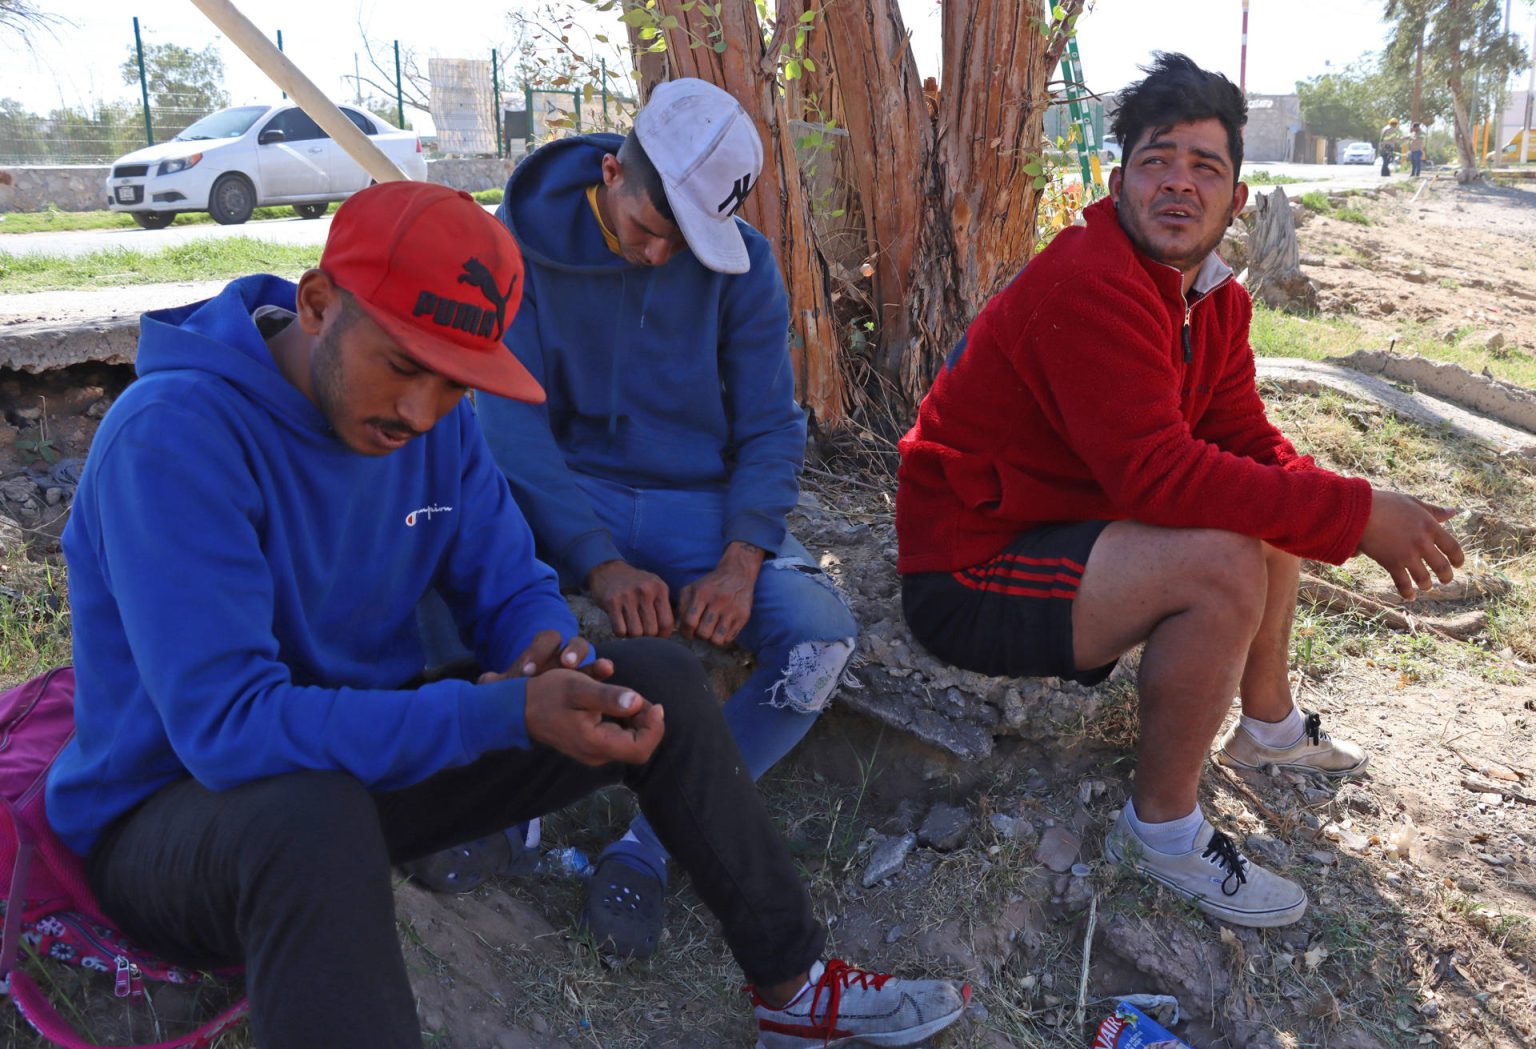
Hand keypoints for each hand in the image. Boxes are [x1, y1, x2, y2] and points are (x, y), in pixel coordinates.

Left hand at [477, 629, 612, 683]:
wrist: (538, 703)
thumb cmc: (526, 688)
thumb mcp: (513, 685)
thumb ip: (499, 683)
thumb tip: (483, 681)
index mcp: (546, 649)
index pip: (546, 639)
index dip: (537, 652)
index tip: (528, 671)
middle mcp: (567, 655)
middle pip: (575, 644)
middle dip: (572, 652)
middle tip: (566, 664)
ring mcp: (584, 670)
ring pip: (595, 660)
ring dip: (596, 664)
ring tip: (604, 669)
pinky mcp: (594, 685)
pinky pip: (603, 681)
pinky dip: (606, 683)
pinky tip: (612, 691)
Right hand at [524, 668, 663, 765]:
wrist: (517, 708)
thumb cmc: (547, 694)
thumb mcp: (578, 688)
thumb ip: (608, 696)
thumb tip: (637, 702)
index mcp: (595, 744)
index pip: (640, 748)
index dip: (654, 728)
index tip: (654, 704)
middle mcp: (596, 755)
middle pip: (638, 746)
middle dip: (647, 722)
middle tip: (640, 698)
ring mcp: (593, 753)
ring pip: (630, 743)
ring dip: (637, 721)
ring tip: (630, 698)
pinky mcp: (590, 746)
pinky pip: (618, 739)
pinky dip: (625, 722)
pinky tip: (619, 704)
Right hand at [587, 561, 673, 637]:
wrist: (609, 571)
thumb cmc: (635, 584)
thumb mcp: (655, 587)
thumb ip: (664, 606)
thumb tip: (670, 632)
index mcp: (660, 588)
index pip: (666, 623)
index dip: (663, 635)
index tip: (657, 636)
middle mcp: (645, 591)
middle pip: (651, 631)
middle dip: (646, 636)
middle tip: (641, 630)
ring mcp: (628, 596)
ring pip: (636, 633)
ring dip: (632, 635)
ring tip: (630, 626)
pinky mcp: (612, 602)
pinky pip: (619, 630)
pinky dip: (620, 632)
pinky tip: (620, 623)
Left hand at [678, 542, 762, 645]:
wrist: (737, 573)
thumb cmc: (710, 584)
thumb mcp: (692, 588)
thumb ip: (681, 607)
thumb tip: (678, 627)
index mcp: (702, 594)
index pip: (689, 622)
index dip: (685, 632)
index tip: (687, 632)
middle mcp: (718, 601)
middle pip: (703, 633)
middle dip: (698, 636)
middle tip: (700, 630)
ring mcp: (732, 610)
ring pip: (716, 640)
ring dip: (710, 639)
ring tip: (710, 631)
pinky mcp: (743, 616)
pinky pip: (728, 639)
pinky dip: (722, 638)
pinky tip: (720, 629)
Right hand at [1356, 488, 1463, 600]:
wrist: (1360, 512)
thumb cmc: (1385, 504)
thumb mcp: (1412, 503)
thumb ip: (1434, 510)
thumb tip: (1453, 512)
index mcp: (1430, 527)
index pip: (1452, 547)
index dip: (1458, 558)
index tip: (1458, 564)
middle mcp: (1422, 543)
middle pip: (1441, 566)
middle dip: (1446, 576)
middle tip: (1445, 580)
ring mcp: (1407, 555)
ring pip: (1424, 578)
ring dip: (1426, 585)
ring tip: (1426, 586)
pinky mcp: (1392, 563)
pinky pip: (1403, 583)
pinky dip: (1407, 592)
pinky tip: (1409, 596)